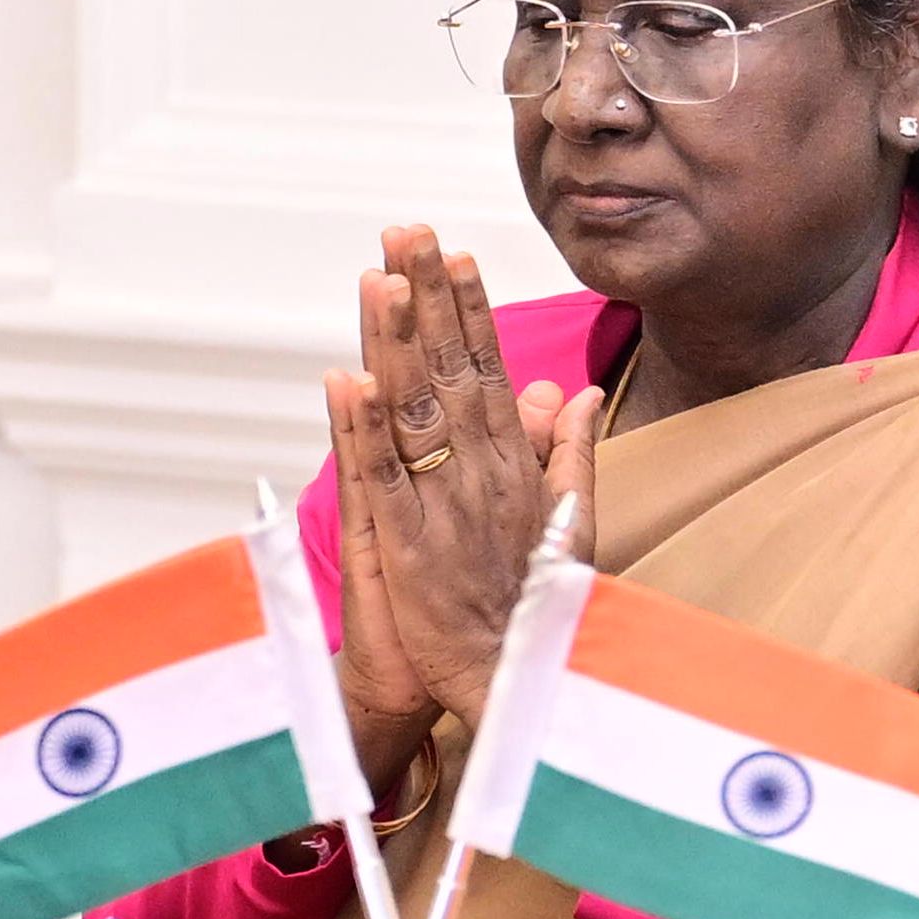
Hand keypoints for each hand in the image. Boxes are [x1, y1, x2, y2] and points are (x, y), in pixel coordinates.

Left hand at [340, 226, 601, 727]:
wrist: (522, 686)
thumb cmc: (543, 611)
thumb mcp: (572, 523)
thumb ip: (566, 453)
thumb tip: (570, 392)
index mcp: (515, 466)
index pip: (488, 371)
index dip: (469, 310)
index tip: (454, 254)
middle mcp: (482, 474)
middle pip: (449, 370)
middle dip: (428, 297)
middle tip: (407, 232)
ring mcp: (443, 506)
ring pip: (415, 409)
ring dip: (395, 340)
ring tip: (380, 277)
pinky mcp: (407, 548)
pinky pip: (381, 477)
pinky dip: (362, 430)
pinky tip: (346, 380)